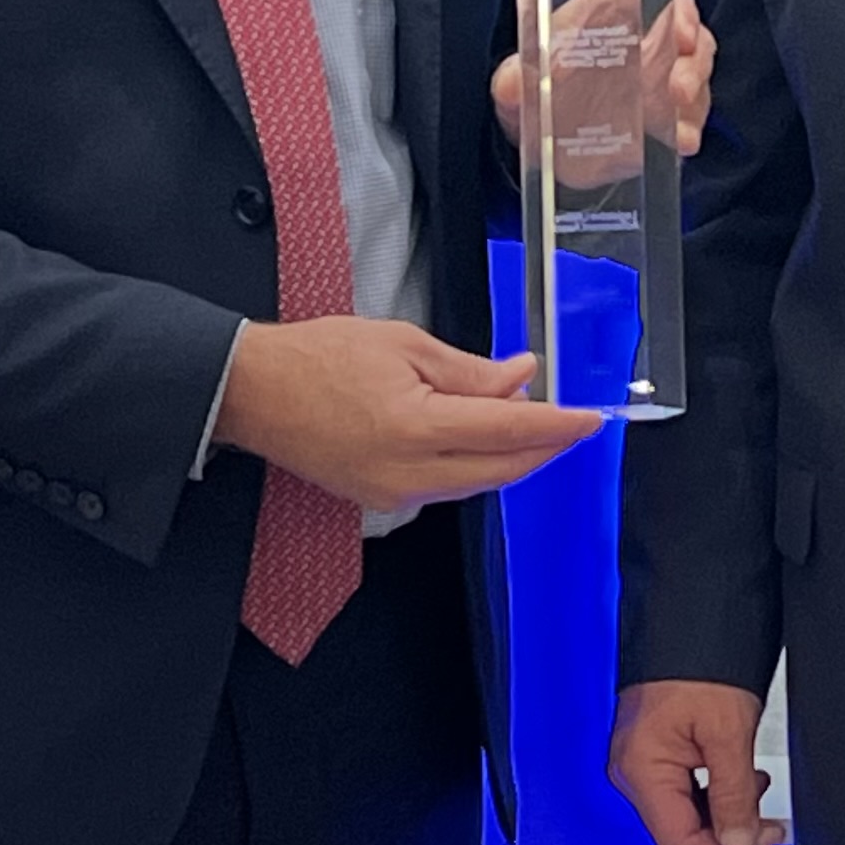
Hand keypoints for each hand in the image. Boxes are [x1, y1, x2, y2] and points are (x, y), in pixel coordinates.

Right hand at [214, 317, 599, 511]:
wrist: (254, 392)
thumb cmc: (319, 357)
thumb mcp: (405, 344)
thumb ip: (471, 371)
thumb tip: (520, 379)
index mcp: (414, 427)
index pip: (508, 432)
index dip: (557, 427)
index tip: (591, 419)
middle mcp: (407, 473)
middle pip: (501, 470)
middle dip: (544, 449)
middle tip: (573, 424)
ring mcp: (393, 494)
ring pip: (477, 484)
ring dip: (511, 458)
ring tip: (534, 425)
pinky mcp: (381, 500)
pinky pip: (447, 488)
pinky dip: (476, 466)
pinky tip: (485, 441)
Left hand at [493, 0, 714, 166]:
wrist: (542, 133)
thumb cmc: (539, 84)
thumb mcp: (520, 76)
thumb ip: (513, 76)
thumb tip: (509, 84)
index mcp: (616, 12)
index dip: (680, 8)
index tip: (681, 32)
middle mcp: (647, 41)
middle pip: (691, 38)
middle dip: (692, 63)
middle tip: (678, 88)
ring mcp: (661, 80)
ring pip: (695, 77)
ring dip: (693, 98)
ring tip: (679, 126)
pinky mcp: (666, 115)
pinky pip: (688, 117)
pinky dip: (687, 130)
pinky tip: (680, 142)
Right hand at [610, 680, 790, 844]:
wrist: (693, 618)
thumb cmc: (699, 665)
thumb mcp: (728, 735)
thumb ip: (734, 797)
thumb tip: (740, 844)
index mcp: (640, 769)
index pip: (677, 840)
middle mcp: (632, 769)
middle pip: (679, 829)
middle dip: (727, 837)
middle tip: (769, 830)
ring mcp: (642, 760)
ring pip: (685, 810)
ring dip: (725, 813)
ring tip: (758, 794)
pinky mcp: (656, 750)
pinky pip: (685, 788)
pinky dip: (716, 793)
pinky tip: (741, 781)